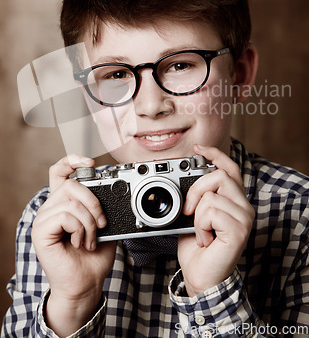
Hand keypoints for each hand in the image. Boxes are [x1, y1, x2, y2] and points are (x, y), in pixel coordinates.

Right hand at [32, 155, 115, 336]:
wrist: (86, 283)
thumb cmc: (94, 256)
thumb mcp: (103, 224)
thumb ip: (101, 205)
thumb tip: (109, 187)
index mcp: (63, 203)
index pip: (59, 171)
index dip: (72, 160)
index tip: (90, 162)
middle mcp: (50, 207)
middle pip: (71, 184)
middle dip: (93, 202)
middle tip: (102, 223)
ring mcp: (43, 219)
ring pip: (71, 202)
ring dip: (89, 222)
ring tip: (90, 239)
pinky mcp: (40, 231)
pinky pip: (65, 216)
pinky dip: (80, 229)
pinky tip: (79, 242)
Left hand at [178, 145, 253, 295]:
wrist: (201, 276)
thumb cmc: (197, 247)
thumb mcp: (192, 215)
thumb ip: (196, 196)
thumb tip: (181, 178)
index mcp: (233, 199)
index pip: (230, 168)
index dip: (215, 154)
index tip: (198, 148)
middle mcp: (243, 206)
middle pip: (219, 175)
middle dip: (195, 189)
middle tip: (187, 211)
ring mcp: (244, 217)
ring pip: (211, 195)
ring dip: (196, 215)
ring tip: (200, 232)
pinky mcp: (239, 229)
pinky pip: (211, 212)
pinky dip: (199, 226)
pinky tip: (205, 239)